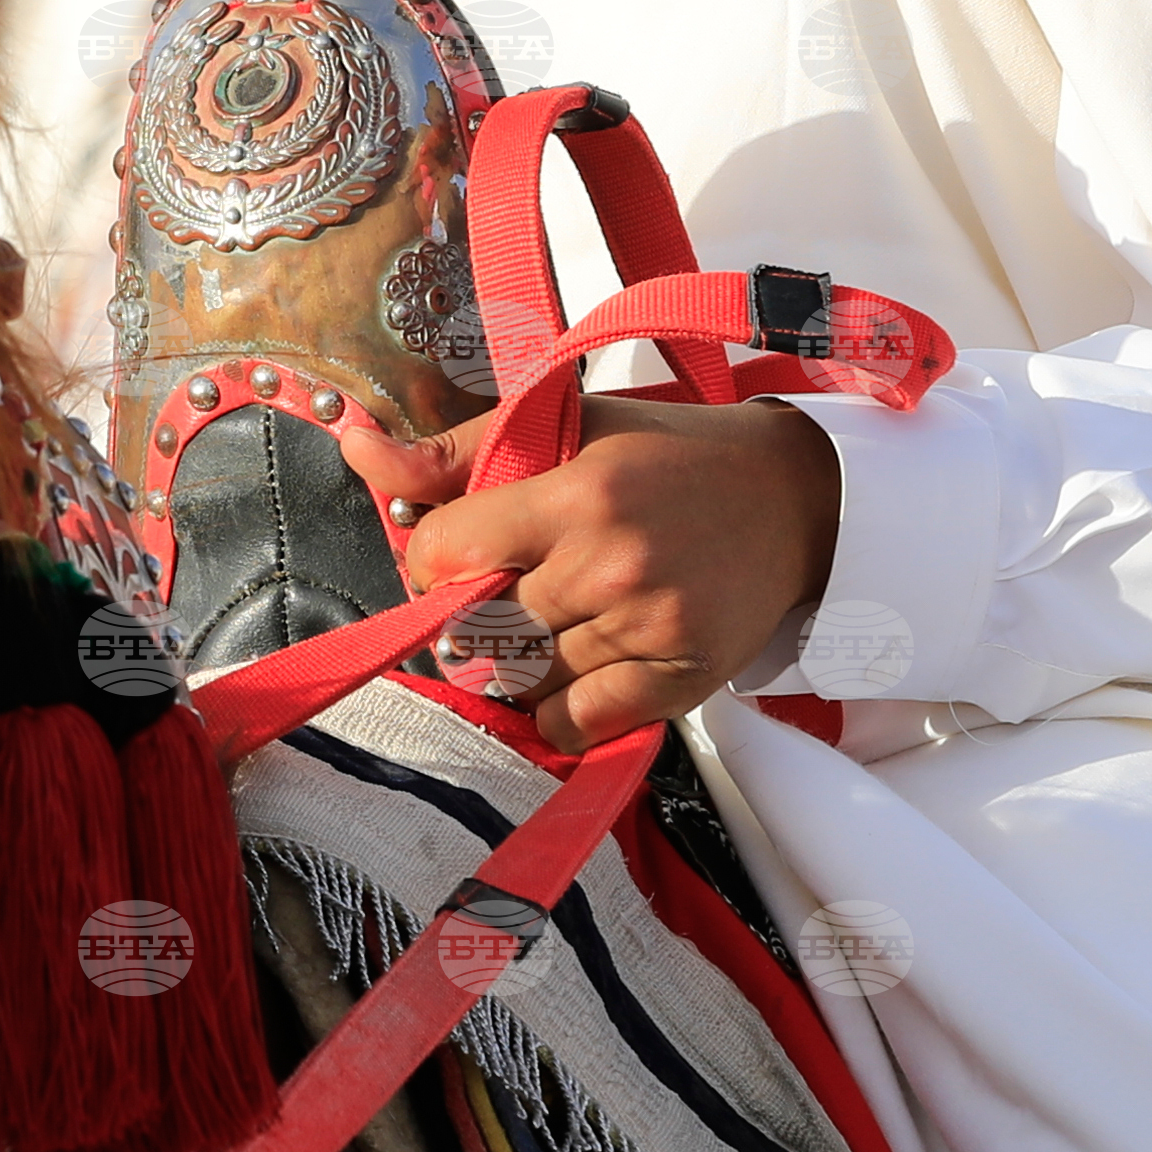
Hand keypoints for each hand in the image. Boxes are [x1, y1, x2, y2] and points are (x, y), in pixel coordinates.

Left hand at [335, 392, 843, 753]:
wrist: (794, 498)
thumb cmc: (668, 456)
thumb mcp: (567, 428)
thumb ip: (456, 452)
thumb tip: (356, 449)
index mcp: (577, 492)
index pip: (445, 551)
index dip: (434, 558)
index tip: (459, 552)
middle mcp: (611, 563)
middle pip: (479, 625)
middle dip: (470, 614)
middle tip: (498, 593)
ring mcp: (648, 627)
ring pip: (522, 678)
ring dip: (513, 663)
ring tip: (540, 625)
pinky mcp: (681, 679)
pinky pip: (574, 723)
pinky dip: (555, 708)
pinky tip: (567, 671)